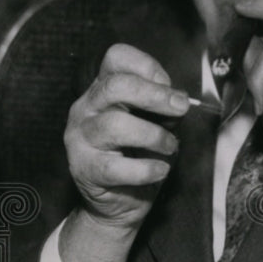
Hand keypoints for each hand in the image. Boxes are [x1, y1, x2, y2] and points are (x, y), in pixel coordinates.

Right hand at [64, 43, 189, 233]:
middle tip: (181, 108)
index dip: (147, 66)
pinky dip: (146, 169)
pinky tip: (160, 170)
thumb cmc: (136, 157)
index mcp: (102, 89)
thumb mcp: (153, 124)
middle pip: (115, 86)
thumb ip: (162, 108)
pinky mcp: (85, 169)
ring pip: (115, 125)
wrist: (117, 204)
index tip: (170, 87)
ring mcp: (81, 138)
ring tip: (170, 146)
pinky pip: (116, 167)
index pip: (116, 57)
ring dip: (154, 135)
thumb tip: (179, 100)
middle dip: (155, 95)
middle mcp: (86, 108)